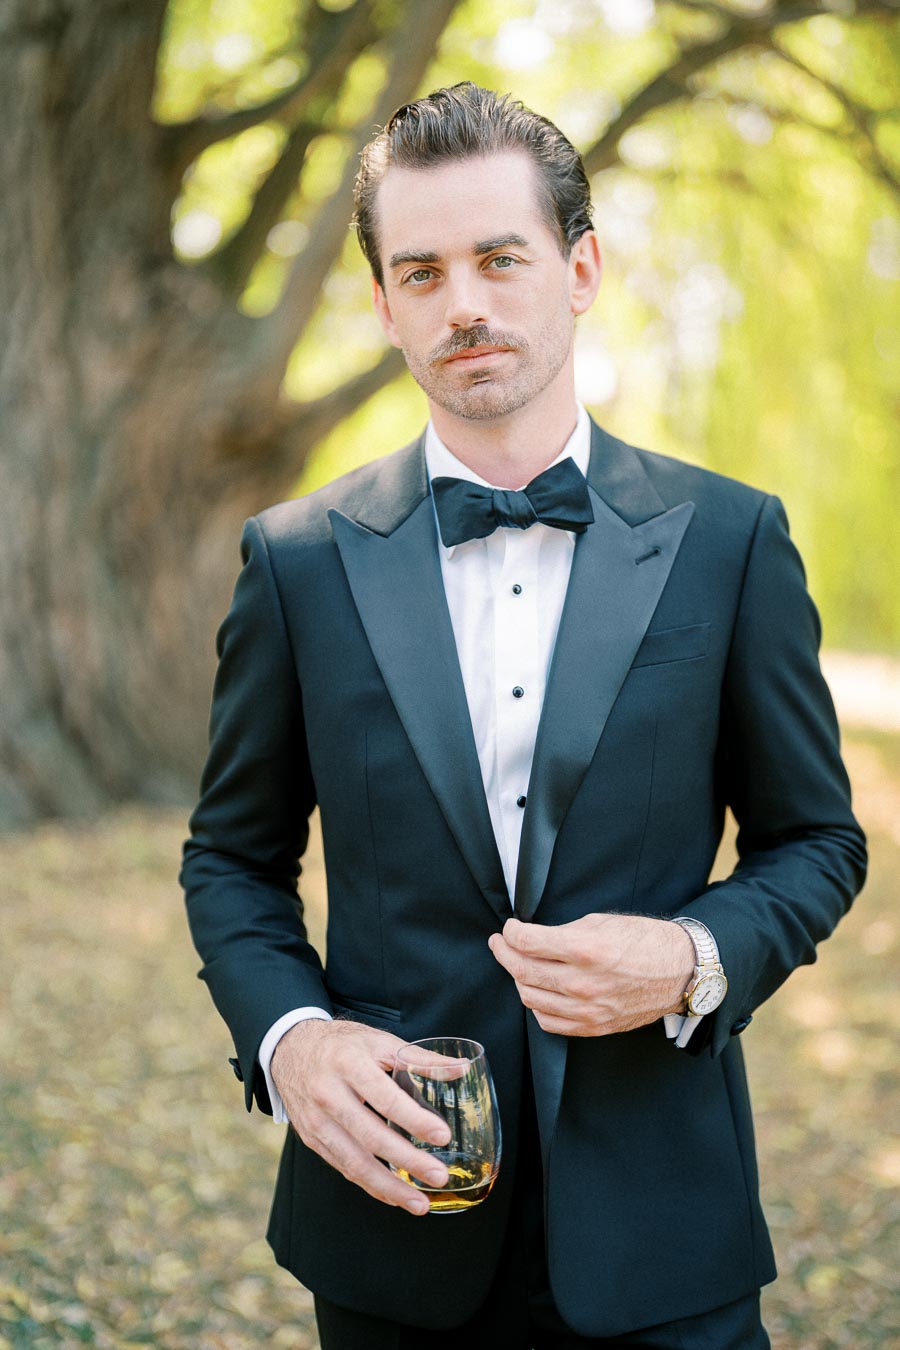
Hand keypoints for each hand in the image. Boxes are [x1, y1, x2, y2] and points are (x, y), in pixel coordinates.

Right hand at [271, 1019, 451, 1215]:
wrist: (290, 1048)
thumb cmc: (342, 1045)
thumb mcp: (378, 1041)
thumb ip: (418, 1058)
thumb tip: (460, 1069)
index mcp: (348, 1063)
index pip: (384, 1097)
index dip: (413, 1119)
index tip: (442, 1136)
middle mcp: (328, 1094)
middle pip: (370, 1136)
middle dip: (407, 1160)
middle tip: (438, 1176)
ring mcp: (316, 1121)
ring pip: (354, 1161)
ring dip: (389, 1187)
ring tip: (420, 1203)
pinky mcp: (311, 1139)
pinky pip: (343, 1168)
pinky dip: (370, 1185)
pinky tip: (394, 1195)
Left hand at [488, 914, 694, 1036]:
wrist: (680, 972)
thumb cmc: (644, 941)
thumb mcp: (601, 922)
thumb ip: (563, 932)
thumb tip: (534, 938)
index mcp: (585, 950)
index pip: (527, 942)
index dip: (510, 933)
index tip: (509, 928)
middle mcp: (583, 984)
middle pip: (522, 970)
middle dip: (504, 953)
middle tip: (500, 943)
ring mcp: (588, 1010)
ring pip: (531, 998)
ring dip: (518, 979)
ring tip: (518, 965)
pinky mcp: (594, 1027)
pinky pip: (549, 1021)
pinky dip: (536, 1005)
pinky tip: (538, 990)